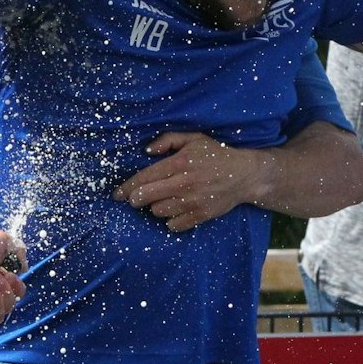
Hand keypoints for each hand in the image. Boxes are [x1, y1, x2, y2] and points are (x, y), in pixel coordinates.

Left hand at [115, 131, 257, 230]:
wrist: (245, 175)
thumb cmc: (216, 154)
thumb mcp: (193, 138)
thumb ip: (168, 140)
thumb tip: (146, 151)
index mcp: (180, 163)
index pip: (145, 178)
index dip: (127, 188)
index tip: (117, 194)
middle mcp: (184, 183)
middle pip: (147, 197)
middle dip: (135, 199)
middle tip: (134, 199)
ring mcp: (193, 201)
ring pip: (158, 212)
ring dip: (154, 207)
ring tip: (160, 200)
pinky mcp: (201, 215)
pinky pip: (174, 225)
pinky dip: (169, 220)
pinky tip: (173, 211)